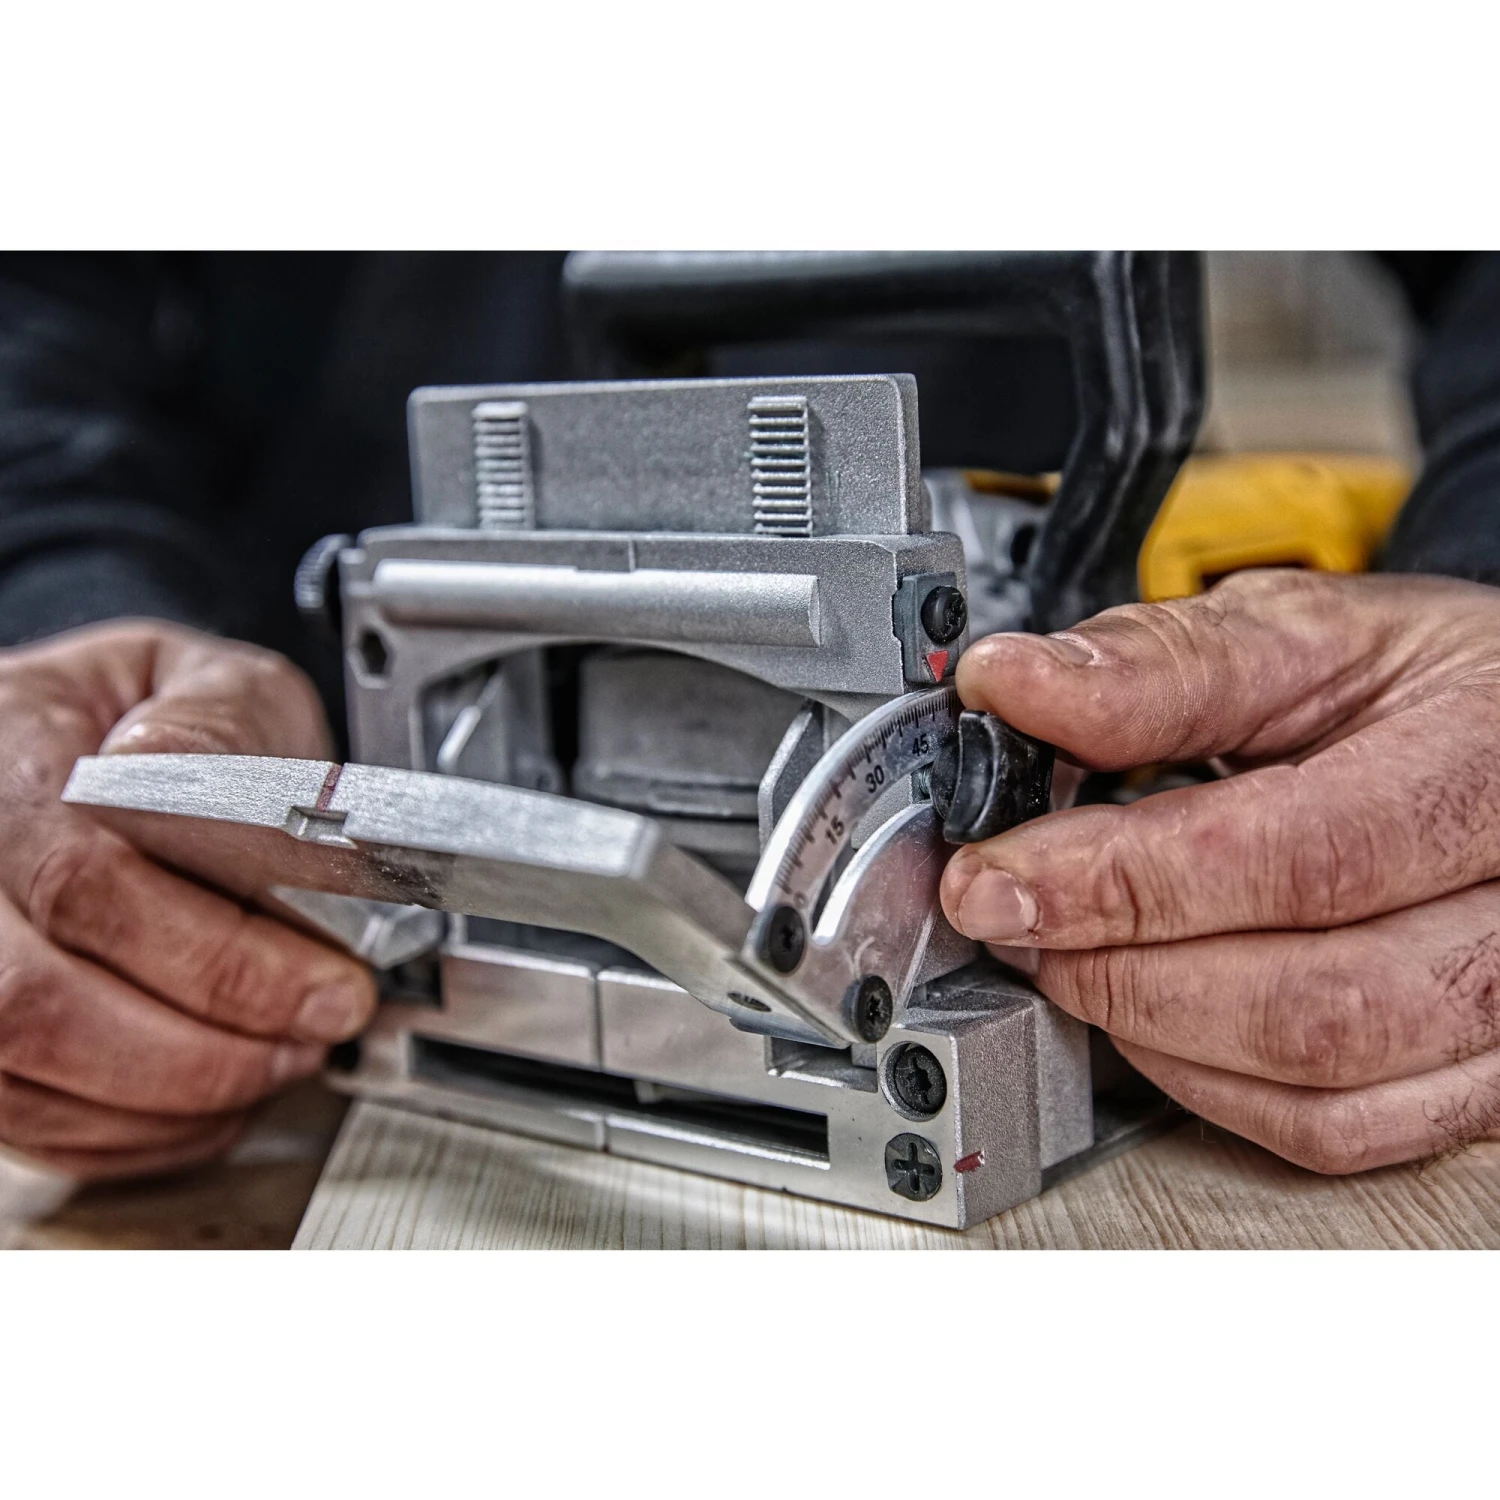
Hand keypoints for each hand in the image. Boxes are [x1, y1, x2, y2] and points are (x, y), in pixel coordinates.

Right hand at [0, 620, 375, 1179]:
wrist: (82, 750)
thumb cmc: (151, 721)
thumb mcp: (212, 682)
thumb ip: (221, 730)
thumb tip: (216, 792)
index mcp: (9, 763)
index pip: (88, 885)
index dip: (220, 959)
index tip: (328, 985)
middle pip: (43, 1006)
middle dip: (210, 1048)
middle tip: (317, 1031)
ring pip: (29, 1081)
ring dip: (180, 1097)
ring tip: (279, 1056)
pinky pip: (33, 1124)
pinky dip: (141, 1131)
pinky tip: (216, 1092)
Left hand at [940, 569, 1499, 1172]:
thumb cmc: (1431, 684)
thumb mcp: (1306, 635)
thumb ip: (1162, 667)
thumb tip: (1014, 686)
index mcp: (1486, 769)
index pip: (1295, 859)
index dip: (1121, 882)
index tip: (994, 876)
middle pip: (1309, 1004)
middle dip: (1118, 970)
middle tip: (1016, 917)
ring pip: (1320, 1090)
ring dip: (1152, 1033)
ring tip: (1071, 954)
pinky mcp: (1481, 1076)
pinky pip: (1337, 1132)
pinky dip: (1213, 1089)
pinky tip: (1150, 1018)